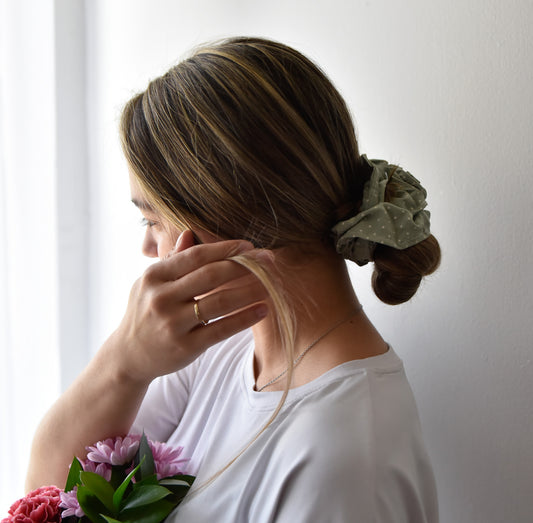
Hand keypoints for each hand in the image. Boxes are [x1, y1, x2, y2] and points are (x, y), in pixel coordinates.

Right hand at [110, 231, 268, 383]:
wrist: (128, 356)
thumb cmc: (145, 312)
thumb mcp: (150, 283)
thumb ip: (172, 260)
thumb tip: (189, 233)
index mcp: (154, 276)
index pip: (195, 256)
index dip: (225, 249)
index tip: (249, 247)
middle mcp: (161, 298)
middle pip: (211, 275)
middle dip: (244, 265)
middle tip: (268, 261)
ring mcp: (173, 324)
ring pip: (220, 302)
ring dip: (250, 290)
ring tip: (271, 284)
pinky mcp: (185, 347)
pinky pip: (222, 329)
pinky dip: (245, 318)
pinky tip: (263, 309)